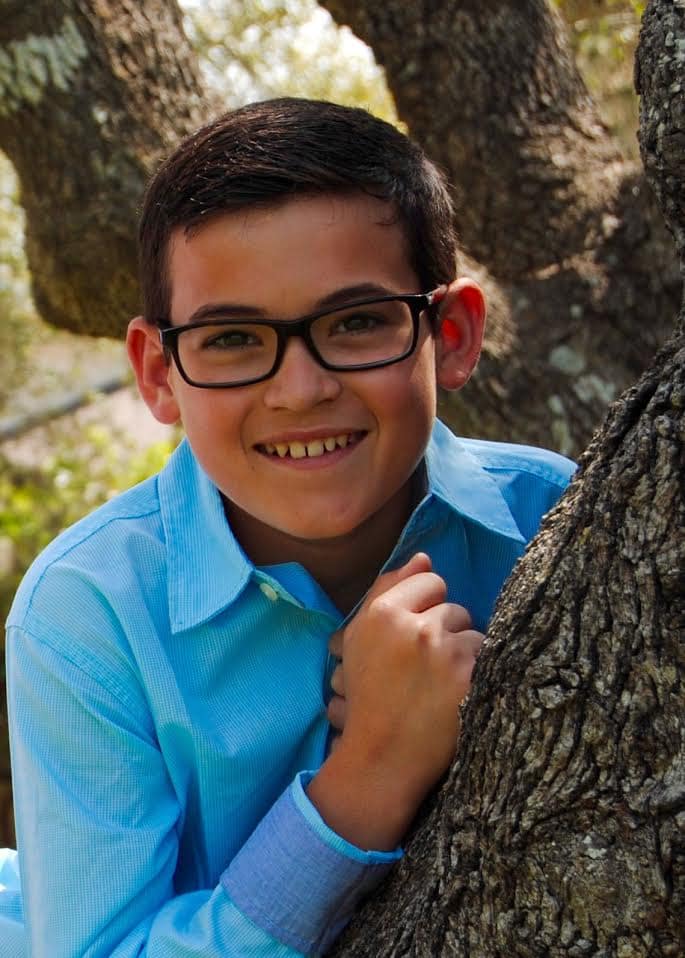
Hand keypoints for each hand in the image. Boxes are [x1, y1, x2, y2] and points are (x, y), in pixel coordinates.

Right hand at [311, 552, 483, 848]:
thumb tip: (425, 558)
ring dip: (464, 655)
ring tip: (442, 686)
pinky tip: (457, 697)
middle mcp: (412, 625)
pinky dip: (479, 675)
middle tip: (426, 670)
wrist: (380, 760)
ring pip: (473, 632)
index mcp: (381, 612)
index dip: (425, 610)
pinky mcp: (469, 677)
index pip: (430, 581)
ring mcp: (443, 650)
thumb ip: (388, 590)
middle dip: (446, 633)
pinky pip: (489, 656)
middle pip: (454, 607)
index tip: (415, 641)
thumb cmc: (369, 698)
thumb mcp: (361, 639)